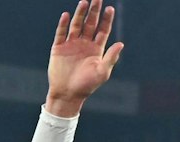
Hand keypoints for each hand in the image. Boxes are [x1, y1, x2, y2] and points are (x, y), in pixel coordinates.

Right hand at [46, 2, 122, 116]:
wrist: (67, 95)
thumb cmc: (87, 86)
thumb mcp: (102, 72)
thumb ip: (111, 57)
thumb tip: (121, 44)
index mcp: (96, 49)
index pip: (103, 30)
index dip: (106, 19)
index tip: (110, 8)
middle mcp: (84, 44)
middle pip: (90, 23)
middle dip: (94, 11)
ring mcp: (71, 45)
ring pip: (76, 25)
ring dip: (80, 14)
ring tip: (84, 2)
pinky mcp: (58, 49)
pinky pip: (61, 34)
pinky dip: (63, 25)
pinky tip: (67, 15)